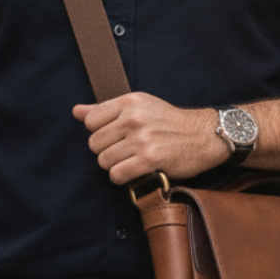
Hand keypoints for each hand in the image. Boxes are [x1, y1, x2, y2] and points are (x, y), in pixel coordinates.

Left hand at [73, 93, 226, 184]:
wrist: (203, 136)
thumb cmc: (169, 122)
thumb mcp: (139, 106)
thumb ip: (105, 109)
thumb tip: (76, 111)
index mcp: (129, 101)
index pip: (90, 121)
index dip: (99, 132)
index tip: (115, 135)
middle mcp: (133, 118)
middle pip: (94, 144)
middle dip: (106, 151)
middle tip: (124, 151)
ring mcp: (142, 139)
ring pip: (104, 161)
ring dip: (115, 166)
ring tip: (131, 160)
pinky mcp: (150, 159)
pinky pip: (117, 174)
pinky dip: (122, 177)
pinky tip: (134, 171)